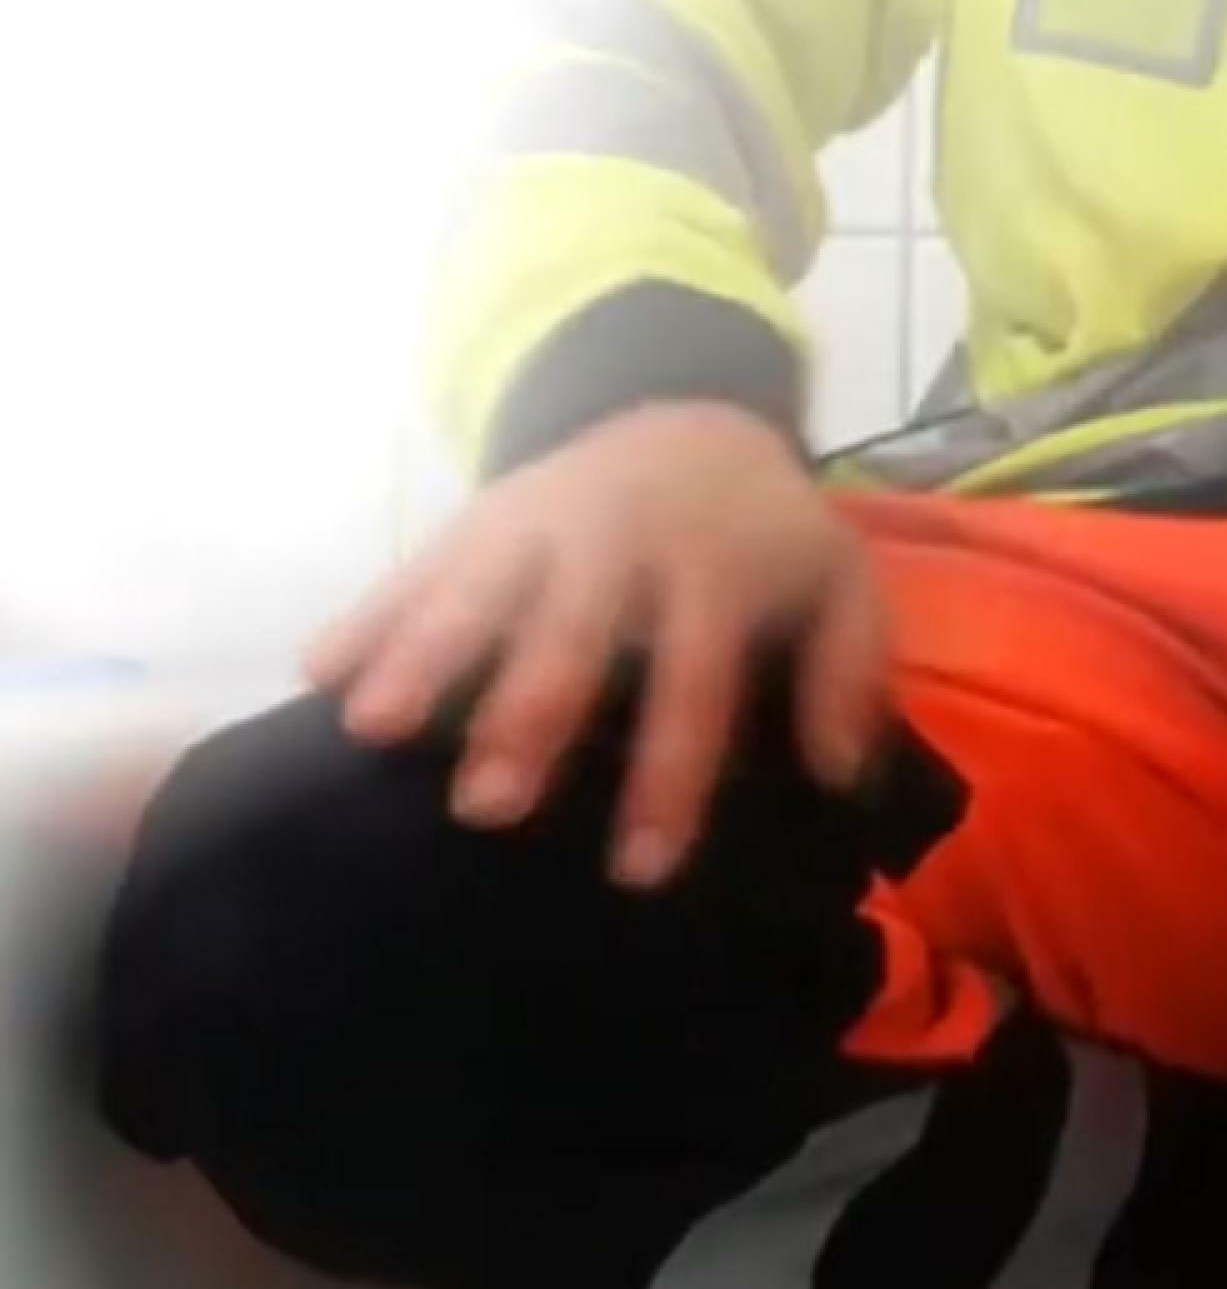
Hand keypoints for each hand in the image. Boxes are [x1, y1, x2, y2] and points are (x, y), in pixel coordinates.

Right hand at [305, 403, 887, 888]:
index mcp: (714, 573)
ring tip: (372, 729)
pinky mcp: (470, 523)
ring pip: (475, 594)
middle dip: (527, 718)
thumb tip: (841, 772)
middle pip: (570, 637)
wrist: (687, 418)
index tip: (640, 870)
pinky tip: (317, 674)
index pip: (696, 681)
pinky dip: (365, 617)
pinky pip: (410, 569)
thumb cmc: (763, 539)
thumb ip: (847, 674)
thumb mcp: (838, 586)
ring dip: (424, 658)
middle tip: (487, 808)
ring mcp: (534, 529)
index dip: (670, 775)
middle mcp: (618, 549)